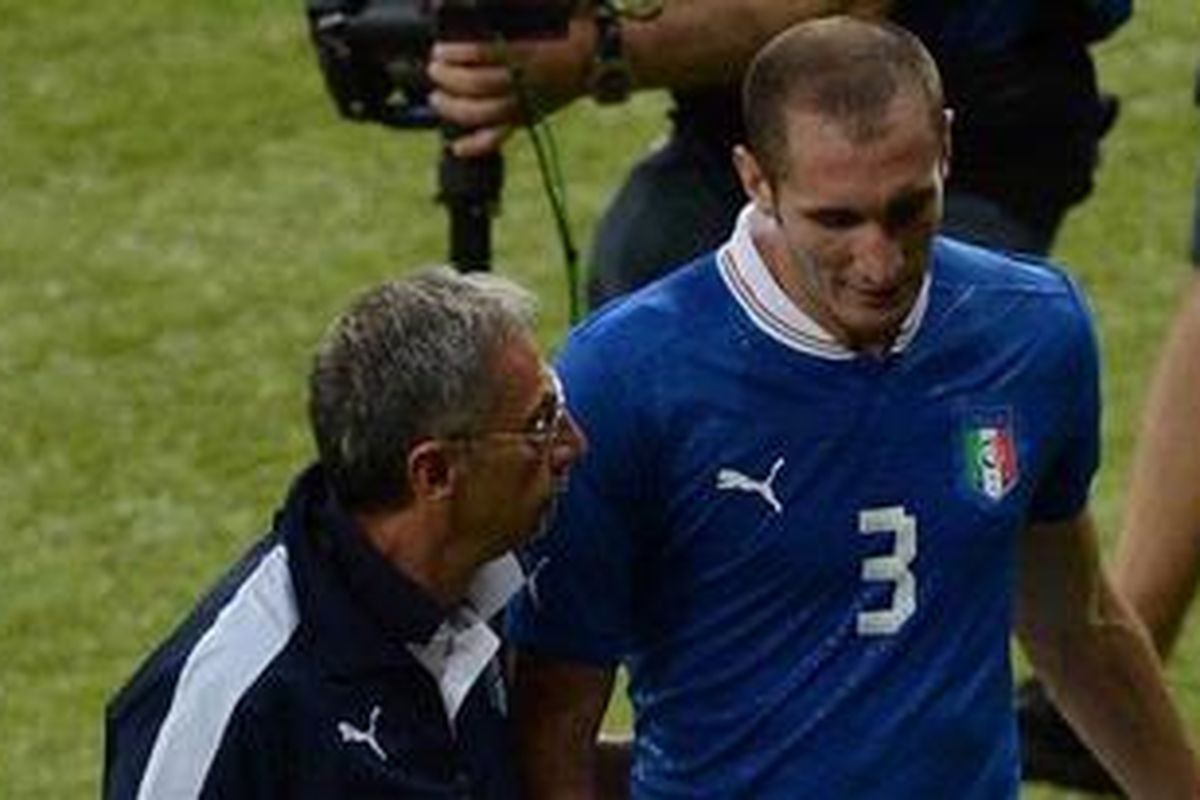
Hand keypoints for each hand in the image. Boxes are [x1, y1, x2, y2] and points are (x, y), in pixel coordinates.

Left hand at [427, 20, 594, 156]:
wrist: (592, 62)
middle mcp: (524, 81)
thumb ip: (511, 8)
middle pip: (477, 86)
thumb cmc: (564, 31)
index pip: (483, 55)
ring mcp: (524, 104)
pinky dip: (475, 146)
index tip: (440, 49)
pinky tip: (456, 146)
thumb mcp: (541, 12)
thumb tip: (474, 4)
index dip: (457, 54)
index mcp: (526, 52)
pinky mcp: (524, 119)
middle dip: (449, 78)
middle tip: (435, 69)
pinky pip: (498, 138)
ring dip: (454, 108)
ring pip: (483, 115)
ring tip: (437, 97)